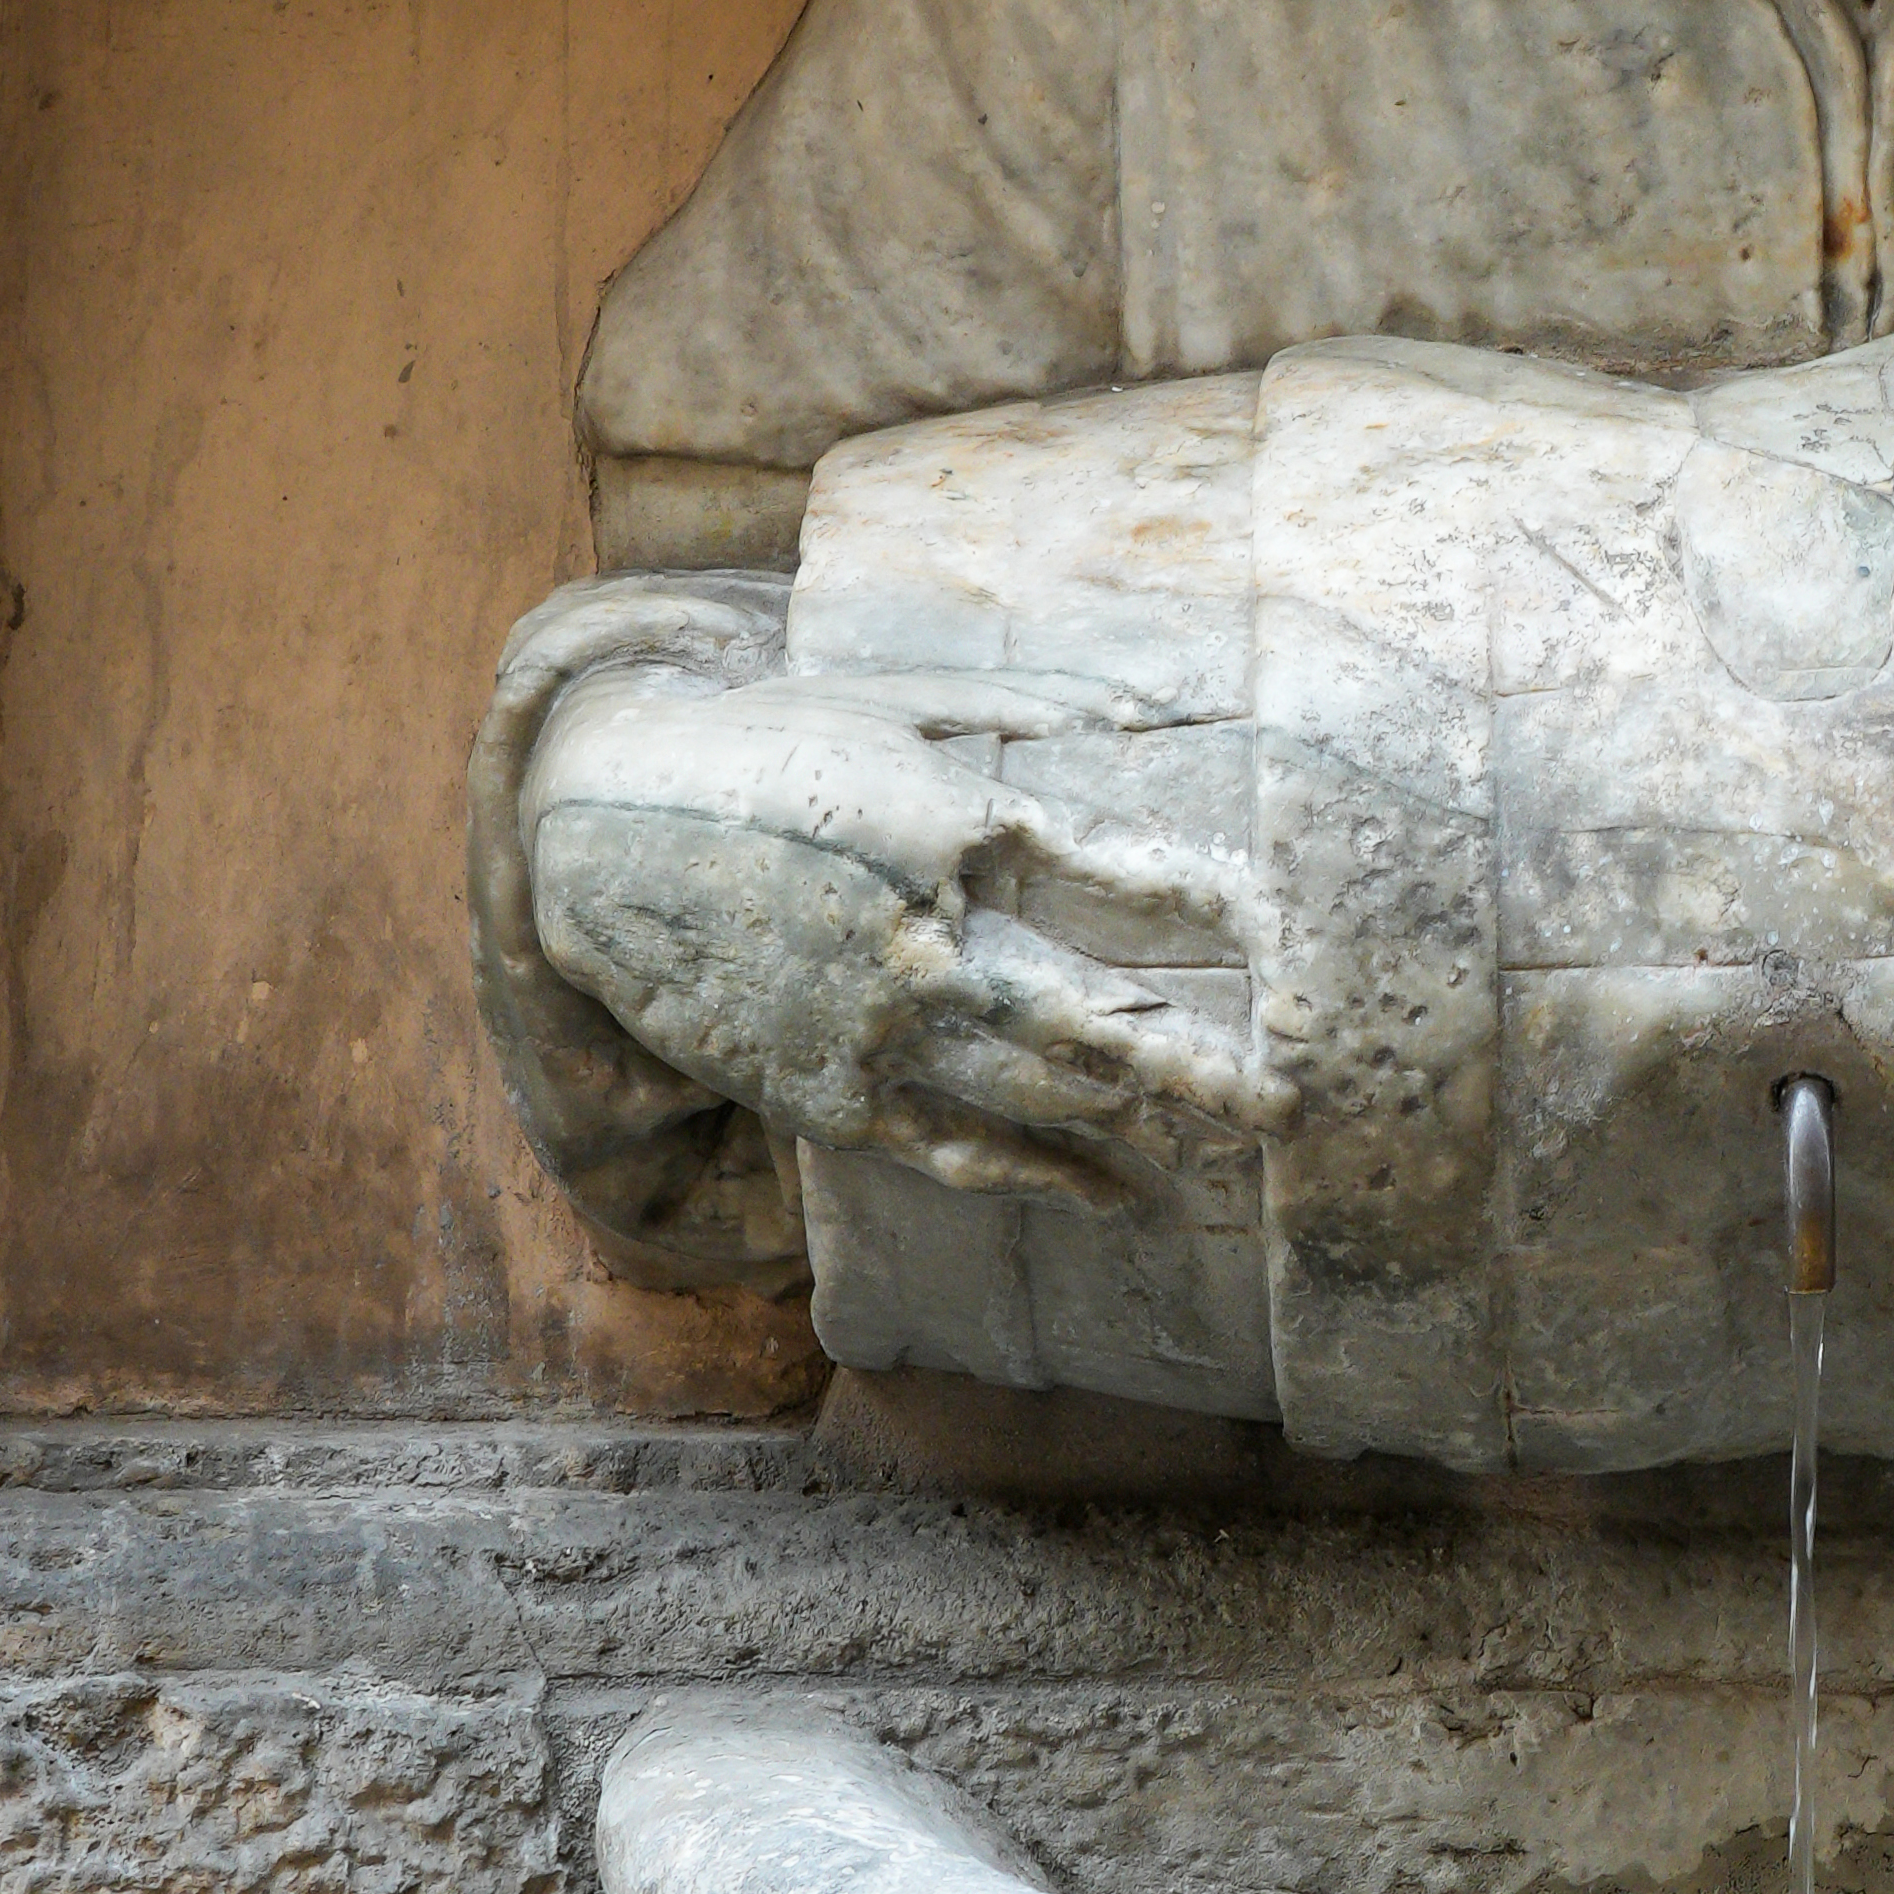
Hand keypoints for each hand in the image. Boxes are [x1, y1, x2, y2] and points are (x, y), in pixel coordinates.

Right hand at [526, 674, 1260, 1224]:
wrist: (598, 834)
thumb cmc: (770, 747)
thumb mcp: (901, 702)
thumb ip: (1037, 706)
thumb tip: (1159, 713)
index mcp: (950, 822)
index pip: (1120, 873)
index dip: (1214, 904)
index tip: (1286, 931)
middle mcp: (923, 938)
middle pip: (1098, 1017)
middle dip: (1205, 1065)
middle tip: (1295, 1095)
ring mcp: (878, 1029)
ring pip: (1045, 1093)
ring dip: (1146, 1115)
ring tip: (1231, 1127)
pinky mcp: (839, 1097)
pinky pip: (971, 1153)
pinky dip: (1058, 1178)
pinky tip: (1126, 1192)